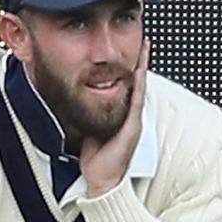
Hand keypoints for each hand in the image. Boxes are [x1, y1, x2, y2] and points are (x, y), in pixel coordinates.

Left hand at [79, 40, 149, 197]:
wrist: (102, 180)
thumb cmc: (97, 159)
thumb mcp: (90, 131)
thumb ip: (89, 116)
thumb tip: (77, 102)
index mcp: (121, 117)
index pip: (128, 87)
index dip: (130, 68)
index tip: (132, 51)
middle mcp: (130, 117)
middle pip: (137, 83)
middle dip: (141, 62)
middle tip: (143, 41)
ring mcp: (134, 121)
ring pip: (140, 88)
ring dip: (142, 67)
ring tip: (144, 49)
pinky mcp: (132, 128)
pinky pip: (137, 102)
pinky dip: (139, 86)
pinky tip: (140, 72)